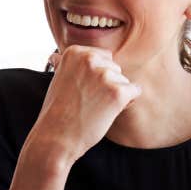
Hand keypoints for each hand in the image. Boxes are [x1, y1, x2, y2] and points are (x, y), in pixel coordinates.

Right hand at [37, 46, 139, 164]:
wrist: (56, 137)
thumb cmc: (56, 112)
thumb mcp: (57, 80)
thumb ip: (66, 66)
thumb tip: (56, 56)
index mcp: (74, 52)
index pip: (103, 56)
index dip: (96, 76)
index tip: (81, 89)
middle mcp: (90, 59)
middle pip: (115, 68)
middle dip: (107, 85)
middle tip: (87, 101)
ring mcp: (104, 75)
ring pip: (124, 81)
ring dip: (114, 95)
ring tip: (94, 108)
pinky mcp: (117, 92)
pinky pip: (135, 91)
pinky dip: (126, 103)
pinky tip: (107, 112)